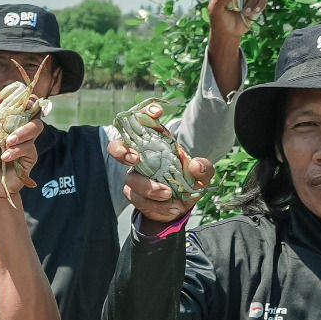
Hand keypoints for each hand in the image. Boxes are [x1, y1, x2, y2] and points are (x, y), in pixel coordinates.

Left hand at [0, 87, 41, 202]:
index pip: (0, 102)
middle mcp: (12, 128)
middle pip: (28, 107)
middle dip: (28, 101)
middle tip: (22, 106)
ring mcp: (23, 141)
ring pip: (36, 125)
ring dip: (24, 130)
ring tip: (9, 141)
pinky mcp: (30, 155)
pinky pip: (29, 147)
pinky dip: (17, 151)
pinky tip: (6, 158)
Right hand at [105, 104, 214, 226]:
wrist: (181, 207)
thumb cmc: (189, 182)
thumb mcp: (202, 175)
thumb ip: (203, 168)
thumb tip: (193, 165)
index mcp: (156, 144)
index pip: (144, 123)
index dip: (145, 113)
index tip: (157, 112)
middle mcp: (141, 157)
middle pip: (117, 147)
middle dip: (121, 151)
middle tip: (136, 159)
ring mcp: (135, 176)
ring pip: (131, 179)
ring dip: (149, 187)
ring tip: (168, 194)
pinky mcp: (134, 194)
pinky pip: (137, 198)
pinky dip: (155, 205)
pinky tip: (171, 207)